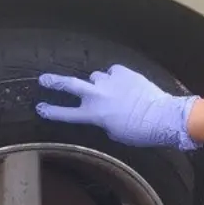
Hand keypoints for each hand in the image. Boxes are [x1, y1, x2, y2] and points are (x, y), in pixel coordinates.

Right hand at [36, 65, 199, 149]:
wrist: (162, 116)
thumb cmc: (140, 132)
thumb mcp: (115, 132)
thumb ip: (103, 121)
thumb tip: (102, 111)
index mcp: (93, 115)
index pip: (66, 114)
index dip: (51, 111)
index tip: (40, 107)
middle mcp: (97, 96)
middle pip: (70, 84)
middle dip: (54, 81)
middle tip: (44, 79)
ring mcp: (109, 81)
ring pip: (95, 76)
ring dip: (100, 83)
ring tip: (113, 90)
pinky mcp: (123, 71)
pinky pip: (113, 72)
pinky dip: (116, 77)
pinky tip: (126, 84)